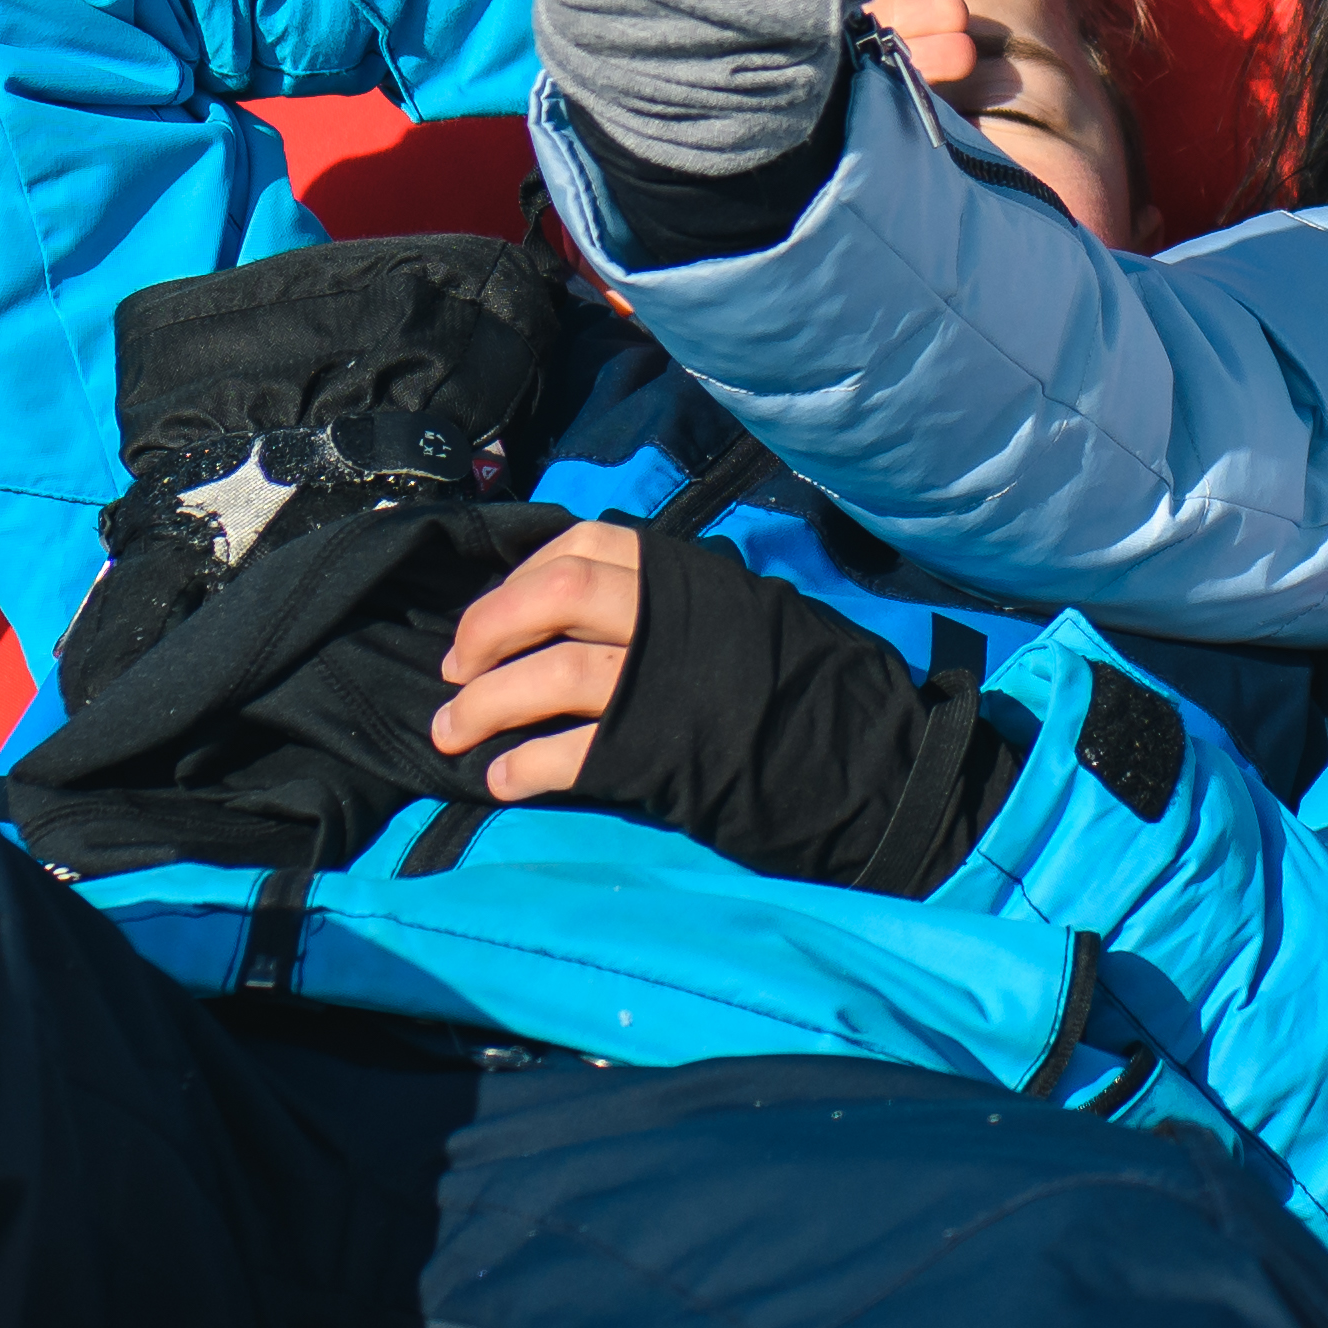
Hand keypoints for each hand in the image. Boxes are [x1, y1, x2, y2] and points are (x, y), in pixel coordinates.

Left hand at [430, 515, 1034, 890]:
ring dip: (486, 706)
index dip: (516, 581)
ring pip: (552, 673)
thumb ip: (674, 606)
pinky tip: (504, 782)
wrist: (876, 763)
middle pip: (553, 598)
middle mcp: (675, 617)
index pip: (581, 546)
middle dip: (486, 631)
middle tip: (451, 673)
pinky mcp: (666, 753)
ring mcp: (669, 683)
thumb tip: (588, 613)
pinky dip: (528, 765)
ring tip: (451, 737)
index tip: (487, 619)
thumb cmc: (810, 688)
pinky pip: (575, 752)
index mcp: (691, 576)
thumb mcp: (745, 616)